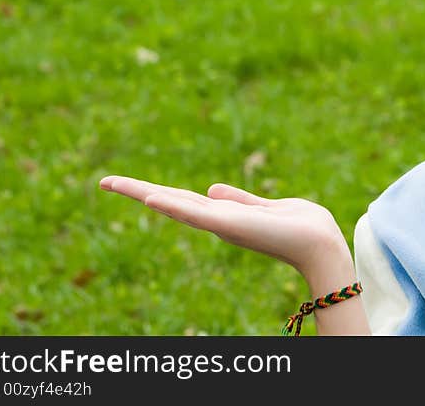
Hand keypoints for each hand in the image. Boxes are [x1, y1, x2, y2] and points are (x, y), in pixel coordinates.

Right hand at [99, 175, 349, 279]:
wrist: (320, 242)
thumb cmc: (300, 227)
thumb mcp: (265, 207)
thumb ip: (240, 200)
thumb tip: (212, 188)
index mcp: (224, 216)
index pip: (183, 200)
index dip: (155, 191)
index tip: (128, 185)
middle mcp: (217, 222)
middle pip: (170, 202)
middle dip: (138, 191)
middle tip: (105, 181)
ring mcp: (220, 225)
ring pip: (175, 206)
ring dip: (144, 193)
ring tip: (113, 183)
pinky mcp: (230, 226)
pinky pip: (197, 214)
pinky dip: (173, 206)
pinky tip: (151, 198)